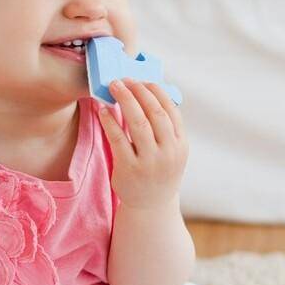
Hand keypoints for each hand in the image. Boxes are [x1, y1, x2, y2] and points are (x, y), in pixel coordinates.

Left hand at [97, 78, 187, 209]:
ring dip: (125, 100)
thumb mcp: (171, 151)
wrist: (151, 205)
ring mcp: (149, 162)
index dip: (156, 92)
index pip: (170, 111)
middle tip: (124, 79)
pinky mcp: (129, 169)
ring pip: (138, 123)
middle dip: (139, 92)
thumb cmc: (159, 171)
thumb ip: (165, 128)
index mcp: (180, 145)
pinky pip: (118, 138)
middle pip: (154, 114)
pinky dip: (110, 121)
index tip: (143, 80)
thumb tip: (148, 93)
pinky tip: (103, 110)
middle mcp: (168, 153)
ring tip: (114, 87)